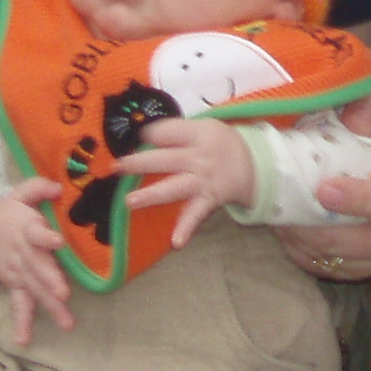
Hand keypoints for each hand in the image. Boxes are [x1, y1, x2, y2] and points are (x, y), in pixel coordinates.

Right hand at [0, 184, 75, 345]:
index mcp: (24, 228)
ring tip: (67, 322)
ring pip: (35, 289)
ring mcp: (18, 273)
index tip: (58, 241)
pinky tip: (24, 340)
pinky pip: (18, 305)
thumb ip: (37, 187)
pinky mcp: (16, 286)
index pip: (35, 232)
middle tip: (64, 293)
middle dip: (50, 280)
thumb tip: (59, 186)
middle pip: (37, 267)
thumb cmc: (9, 214)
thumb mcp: (18, 194)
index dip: (46, 236)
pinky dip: (21, 323)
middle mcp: (22, 254)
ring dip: (49, 306)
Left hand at [118, 117, 256, 247]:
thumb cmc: (220, 144)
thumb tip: (141, 138)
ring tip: (129, 202)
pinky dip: (186, 229)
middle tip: (116, 168)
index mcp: (196, 133)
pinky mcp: (208, 199)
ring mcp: (202, 180)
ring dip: (151, 196)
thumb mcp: (204, 128)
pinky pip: (195, 215)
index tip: (137, 140)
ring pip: (174, 187)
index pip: (166, 131)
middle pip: (165, 159)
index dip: (148, 135)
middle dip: (138, 163)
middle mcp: (198, 156)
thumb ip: (176, 133)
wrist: (254, 165)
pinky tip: (176, 242)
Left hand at [276, 83, 370, 280]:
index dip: (365, 200)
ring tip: (281, 215)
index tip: (325, 189)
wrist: (355, 145)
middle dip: (327, 231)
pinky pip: (329, 268)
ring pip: (346, 260)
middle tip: (289, 213)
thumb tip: (358, 122)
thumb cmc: (367, 119)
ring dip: (309, 242)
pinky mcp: (359, 265)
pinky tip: (287, 226)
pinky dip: (303, 252)